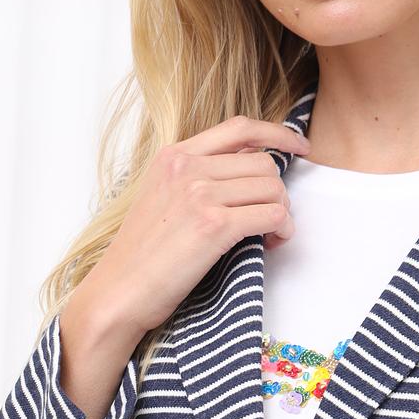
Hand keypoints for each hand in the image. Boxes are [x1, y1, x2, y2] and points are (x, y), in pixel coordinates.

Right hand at [86, 114, 309, 337]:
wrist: (120, 290)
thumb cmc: (142, 255)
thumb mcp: (160, 196)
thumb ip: (195, 176)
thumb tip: (246, 172)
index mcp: (174, 155)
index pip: (239, 128)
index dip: (277, 134)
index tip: (298, 147)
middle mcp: (188, 168)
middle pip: (263, 163)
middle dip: (278, 191)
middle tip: (271, 218)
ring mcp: (200, 194)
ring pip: (273, 188)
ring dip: (282, 213)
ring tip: (270, 234)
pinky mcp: (214, 226)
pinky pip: (272, 216)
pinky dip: (282, 229)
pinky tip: (273, 243)